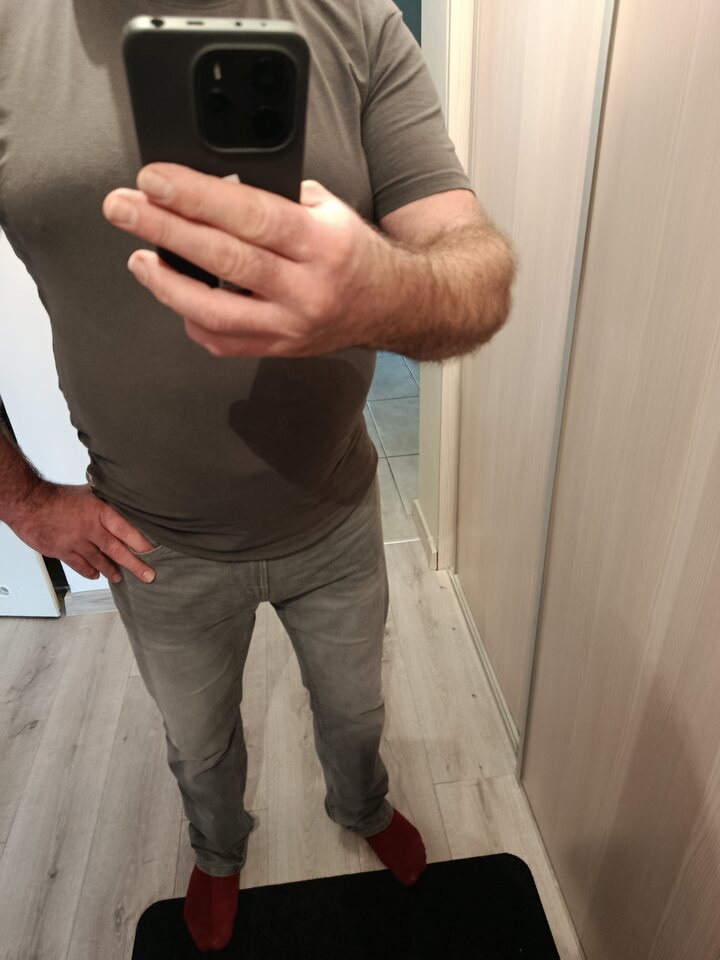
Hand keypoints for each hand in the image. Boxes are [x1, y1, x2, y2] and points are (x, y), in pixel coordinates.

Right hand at [10, 482, 156, 583]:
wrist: (28, 503)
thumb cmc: (56, 496)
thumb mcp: (86, 492)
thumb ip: (104, 499)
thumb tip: (120, 495)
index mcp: (99, 512)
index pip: (125, 529)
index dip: (140, 542)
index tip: (152, 551)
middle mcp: (90, 529)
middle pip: (116, 550)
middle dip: (134, 564)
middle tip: (148, 575)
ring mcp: (76, 542)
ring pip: (99, 561)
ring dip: (112, 571)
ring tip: (121, 578)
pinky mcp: (62, 552)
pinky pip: (79, 565)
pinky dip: (89, 571)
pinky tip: (97, 575)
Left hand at [103, 164, 389, 357]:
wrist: (390, 304)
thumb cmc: (351, 252)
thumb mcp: (327, 210)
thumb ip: (275, 200)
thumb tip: (211, 185)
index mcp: (321, 243)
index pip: (251, 215)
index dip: (197, 196)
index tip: (154, 180)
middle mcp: (307, 289)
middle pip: (224, 259)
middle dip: (165, 230)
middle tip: (123, 209)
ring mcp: (291, 326)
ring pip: (216, 312)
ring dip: (168, 284)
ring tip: (140, 259)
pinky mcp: (280, 349)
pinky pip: (224, 342)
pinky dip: (192, 318)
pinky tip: (176, 294)